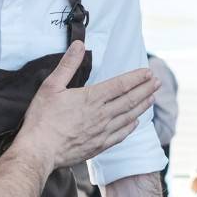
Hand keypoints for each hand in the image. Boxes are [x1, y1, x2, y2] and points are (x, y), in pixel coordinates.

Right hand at [21, 43, 157, 170]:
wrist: (39, 151)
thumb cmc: (42, 118)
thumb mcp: (51, 86)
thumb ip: (68, 65)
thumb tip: (79, 44)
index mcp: (91, 98)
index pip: (120, 85)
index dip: (136, 78)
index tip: (148, 72)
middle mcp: (102, 114)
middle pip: (129, 100)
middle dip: (145, 89)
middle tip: (157, 82)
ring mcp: (102, 132)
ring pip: (128, 116)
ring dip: (142, 106)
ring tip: (152, 98)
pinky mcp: (98, 146)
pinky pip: (121, 135)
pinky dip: (131, 126)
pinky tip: (135, 122)